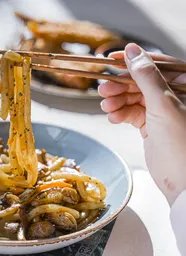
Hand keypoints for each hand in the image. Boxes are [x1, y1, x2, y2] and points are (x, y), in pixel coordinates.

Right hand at [98, 43, 185, 204]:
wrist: (181, 179)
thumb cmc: (180, 141)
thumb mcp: (162, 104)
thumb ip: (146, 76)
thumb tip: (132, 51)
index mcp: (184, 85)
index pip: (156, 64)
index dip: (133, 61)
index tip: (111, 59)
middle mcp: (173, 96)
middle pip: (141, 82)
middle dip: (121, 86)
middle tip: (103, 90)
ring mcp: (161, 111)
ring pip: (133, 98)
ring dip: (117, 101)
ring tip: (106, 106)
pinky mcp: (150, 125)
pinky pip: (131, 113)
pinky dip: (120, 114)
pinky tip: (113, 118)